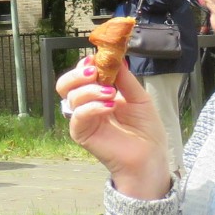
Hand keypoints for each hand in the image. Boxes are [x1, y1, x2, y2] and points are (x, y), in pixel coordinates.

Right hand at [55, 55, 170, 199]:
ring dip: (90, 90)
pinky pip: (78, 115)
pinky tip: (109, 106)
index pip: (81, 75)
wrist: (149, 156)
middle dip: (77, 74)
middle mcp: (87, 106)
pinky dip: (93, 107)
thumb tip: (114, 58)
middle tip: (94, 72)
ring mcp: (83, 120)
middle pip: (65, 84)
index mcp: (98, 95)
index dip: (85, 65)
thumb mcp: (139, 97)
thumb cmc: (146, 130)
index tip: (96, 59)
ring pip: (71, 97)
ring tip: (111, 94)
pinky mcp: (82, 134)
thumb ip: (125, 79)